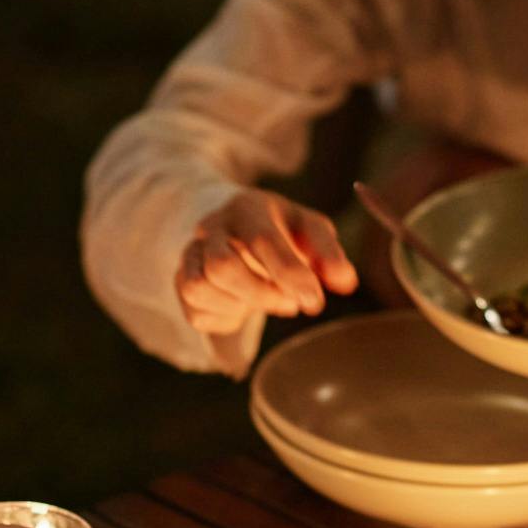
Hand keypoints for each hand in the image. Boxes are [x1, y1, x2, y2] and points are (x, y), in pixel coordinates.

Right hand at [176, 189, 356, 337]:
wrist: (234, 225)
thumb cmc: (279, 229)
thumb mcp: (309, 229)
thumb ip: (328, 254)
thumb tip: (346, 283)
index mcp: (246, 209)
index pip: (263, 242)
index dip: (290, 276)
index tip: (315, 303)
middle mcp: (211, 229)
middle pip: (222, 267)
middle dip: (261, 295)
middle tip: (292, 305)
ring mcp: (191, 255)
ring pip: (199, 288)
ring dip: (239, 306)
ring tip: (268, 302)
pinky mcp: (182, 282)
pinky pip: (194, 311)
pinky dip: (223, 318)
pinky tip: (243, 307)